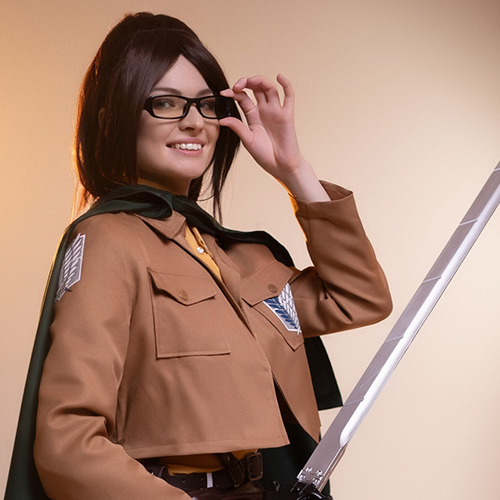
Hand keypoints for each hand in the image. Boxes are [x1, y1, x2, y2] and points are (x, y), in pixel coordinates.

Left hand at [219, 75, 328, 201]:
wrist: (280, 166)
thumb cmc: (265, 155)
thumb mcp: (248, 140)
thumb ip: (237, 127)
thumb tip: (221, 120)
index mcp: (253, 116)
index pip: (242, 97)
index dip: (233, 92)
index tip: (223, 93)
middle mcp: (264, 110)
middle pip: (256, 88)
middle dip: (246, 82)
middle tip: (236, 86)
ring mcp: (276, 111)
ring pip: (269, 88)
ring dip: (260, 81)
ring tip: (251, 81)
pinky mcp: (287, 115)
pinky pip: (289, 96)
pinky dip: (286, 84)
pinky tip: (279, 77)